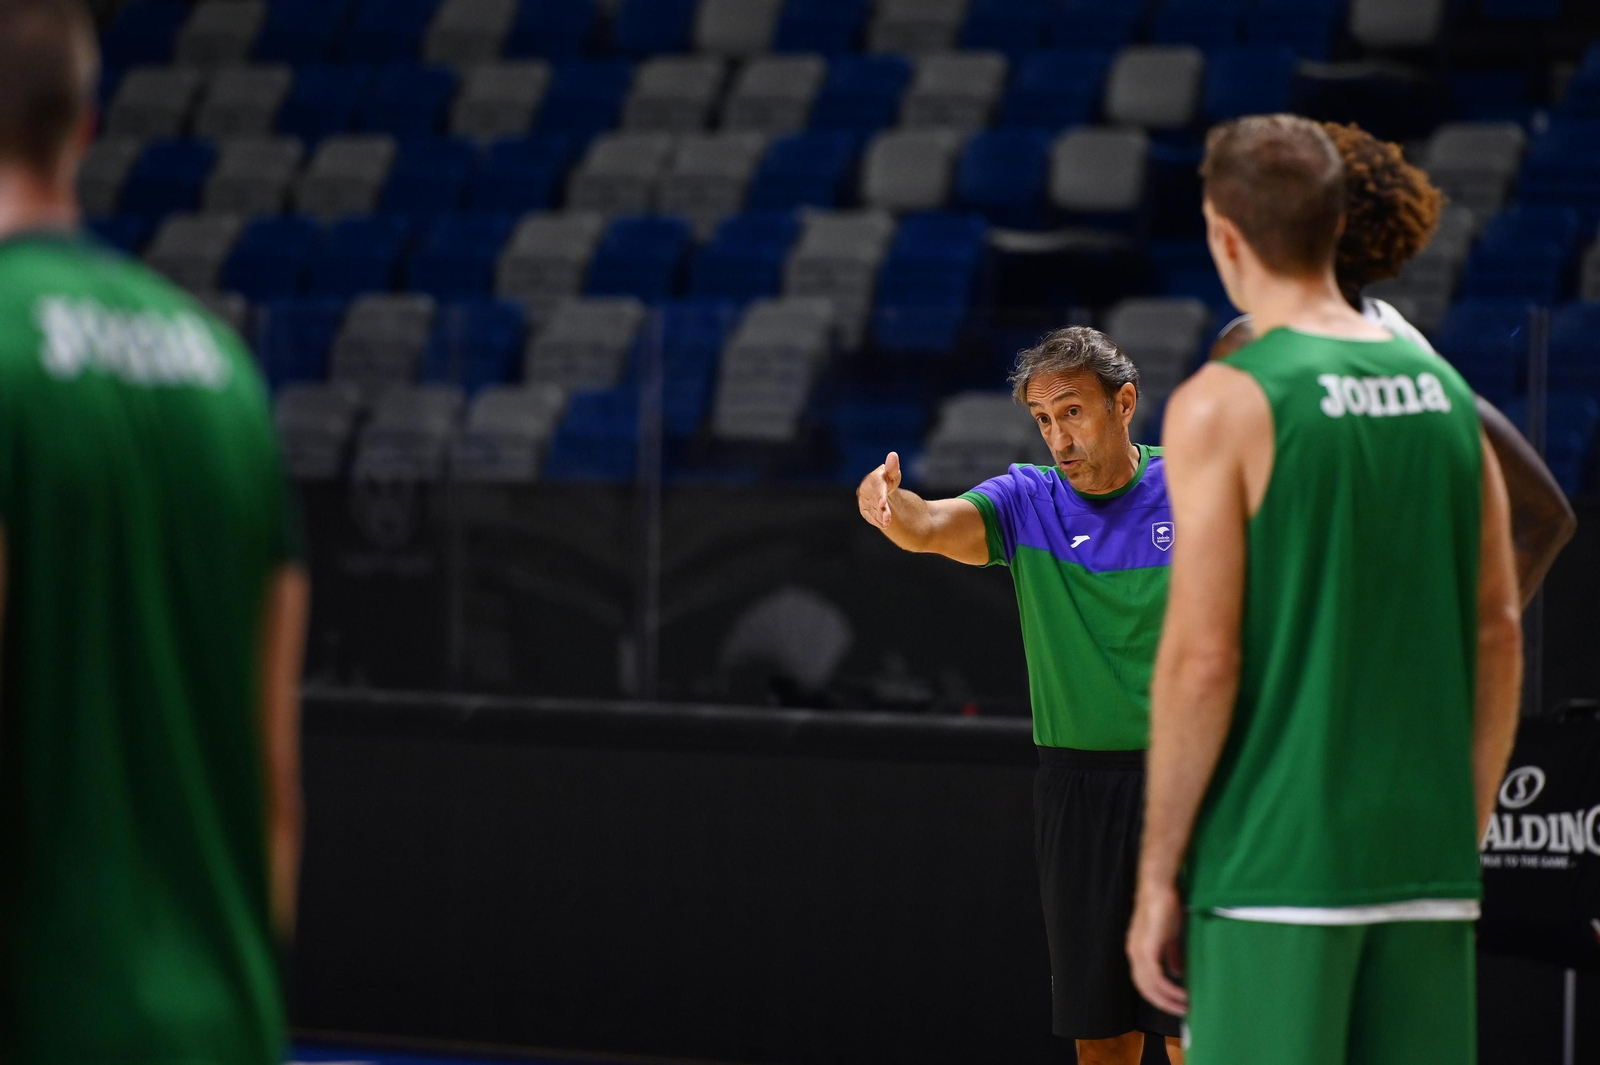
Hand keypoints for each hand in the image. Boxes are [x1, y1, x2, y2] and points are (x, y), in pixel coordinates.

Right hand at [856, 451, 901, 529]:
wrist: (880, 488)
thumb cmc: (888, 479)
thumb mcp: (892, 473)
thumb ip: (892, 466)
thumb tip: (893, 455)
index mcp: (872, 479)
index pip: (876, 489)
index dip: (880, 496)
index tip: (884, 503)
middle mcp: (865, 490)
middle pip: (874, 502)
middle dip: (881, 511)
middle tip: (888, 519)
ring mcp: (863, 500)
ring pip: (872, 510)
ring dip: (879, 518)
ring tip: (888, 524)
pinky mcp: (864, 509)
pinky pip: (869, 516)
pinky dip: (876, 521)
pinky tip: (884, 525)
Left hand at [1127, 880, 1187, 1016]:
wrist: (1160, 887)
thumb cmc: (1166, 906)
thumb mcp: (1171, 936)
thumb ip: (1172, 954)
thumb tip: (1177, 973)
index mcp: (1138, 951)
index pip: (1145, 982)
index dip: (1160, 996)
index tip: (1177, 1004)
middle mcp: (1134, 954)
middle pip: (1145, 989)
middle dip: (1164, 1004)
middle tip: (1184, 1012)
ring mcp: (1138, 952)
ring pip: (1149, 987)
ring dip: (1168, 1000)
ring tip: (1186, 1006)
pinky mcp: (1146, 948)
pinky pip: (1155, 977)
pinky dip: (1168, 989)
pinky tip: (1182, 993)